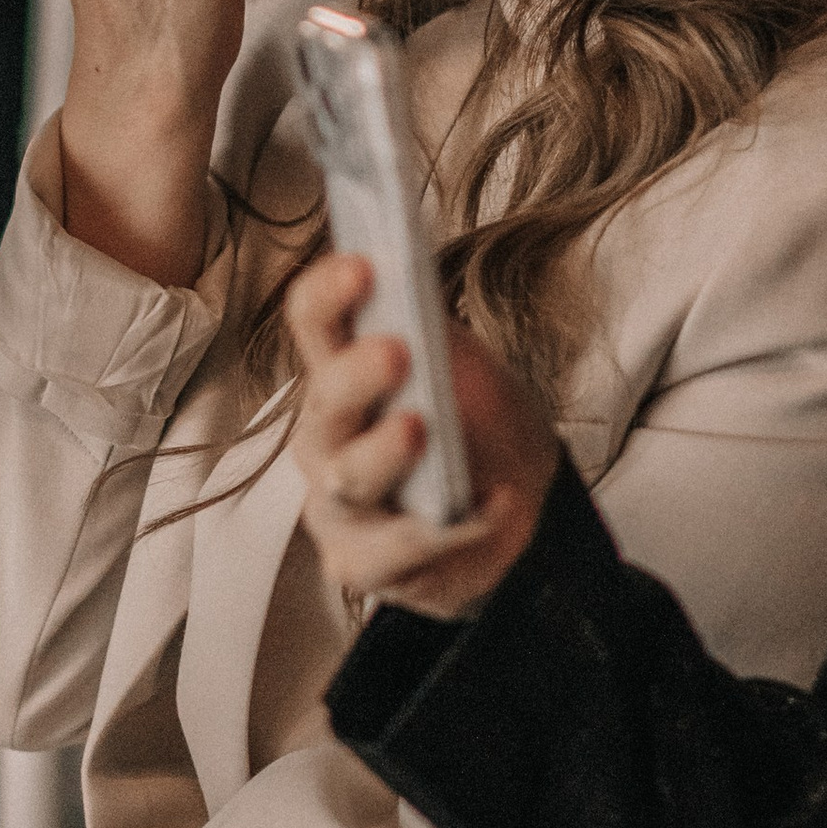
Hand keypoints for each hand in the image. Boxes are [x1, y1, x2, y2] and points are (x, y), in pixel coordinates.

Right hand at [292, 249, 560, 619]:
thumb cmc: (473, 420)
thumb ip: (431, 326)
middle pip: (324, 402)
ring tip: (419, 430)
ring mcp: (335, 501)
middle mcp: (325, 434)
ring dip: (383, 452)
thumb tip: (413, 282)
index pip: (314, 321)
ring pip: (347, 477)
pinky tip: (489, 505)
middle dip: (356, 377)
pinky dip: (442, 531)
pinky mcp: (359, 561)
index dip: (329, 292)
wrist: (512, 497)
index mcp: (339, 369)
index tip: (364, 266)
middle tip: (396, 352)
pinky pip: (389, 552)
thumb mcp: (459, 360)